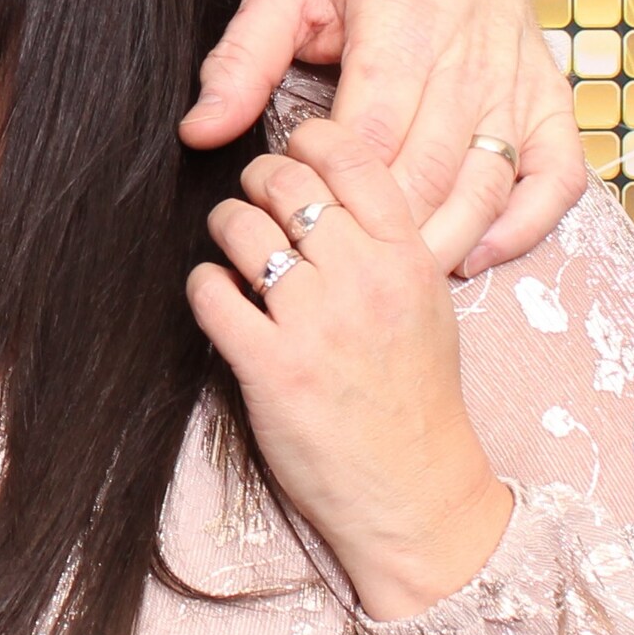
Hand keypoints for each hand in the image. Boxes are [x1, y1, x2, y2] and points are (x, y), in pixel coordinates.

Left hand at [178, 0, 583, 276]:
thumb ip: (241, 60)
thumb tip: (198, 132)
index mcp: (403, 25)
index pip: (371, 131)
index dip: (332, 183)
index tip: (295, 207)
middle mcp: (470, 58)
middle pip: (427, 171)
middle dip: (379, 230)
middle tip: (337, 266)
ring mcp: (517, 83)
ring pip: (487, 184)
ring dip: (444, 241)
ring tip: (395, 279)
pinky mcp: (550, 100)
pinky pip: (556, 177)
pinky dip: (524, 225)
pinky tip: (476, 255)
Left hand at [184, 120, 518, 621]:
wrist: (417, 494)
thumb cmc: (418, 401)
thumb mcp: (428, 306)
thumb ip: (386, 246)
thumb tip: (323, 193)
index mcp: (410, 257)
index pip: (350, 158)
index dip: (307, 140)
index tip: (291, 152)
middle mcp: (364, 279)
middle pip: (285, 182)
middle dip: (256, 182)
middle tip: (251, 200)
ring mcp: (316, 323)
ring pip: (241, 229)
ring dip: (225, 229)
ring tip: (231, 248)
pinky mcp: (270, 368)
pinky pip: (212, 293)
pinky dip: (205, 286)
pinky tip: (218, 298)